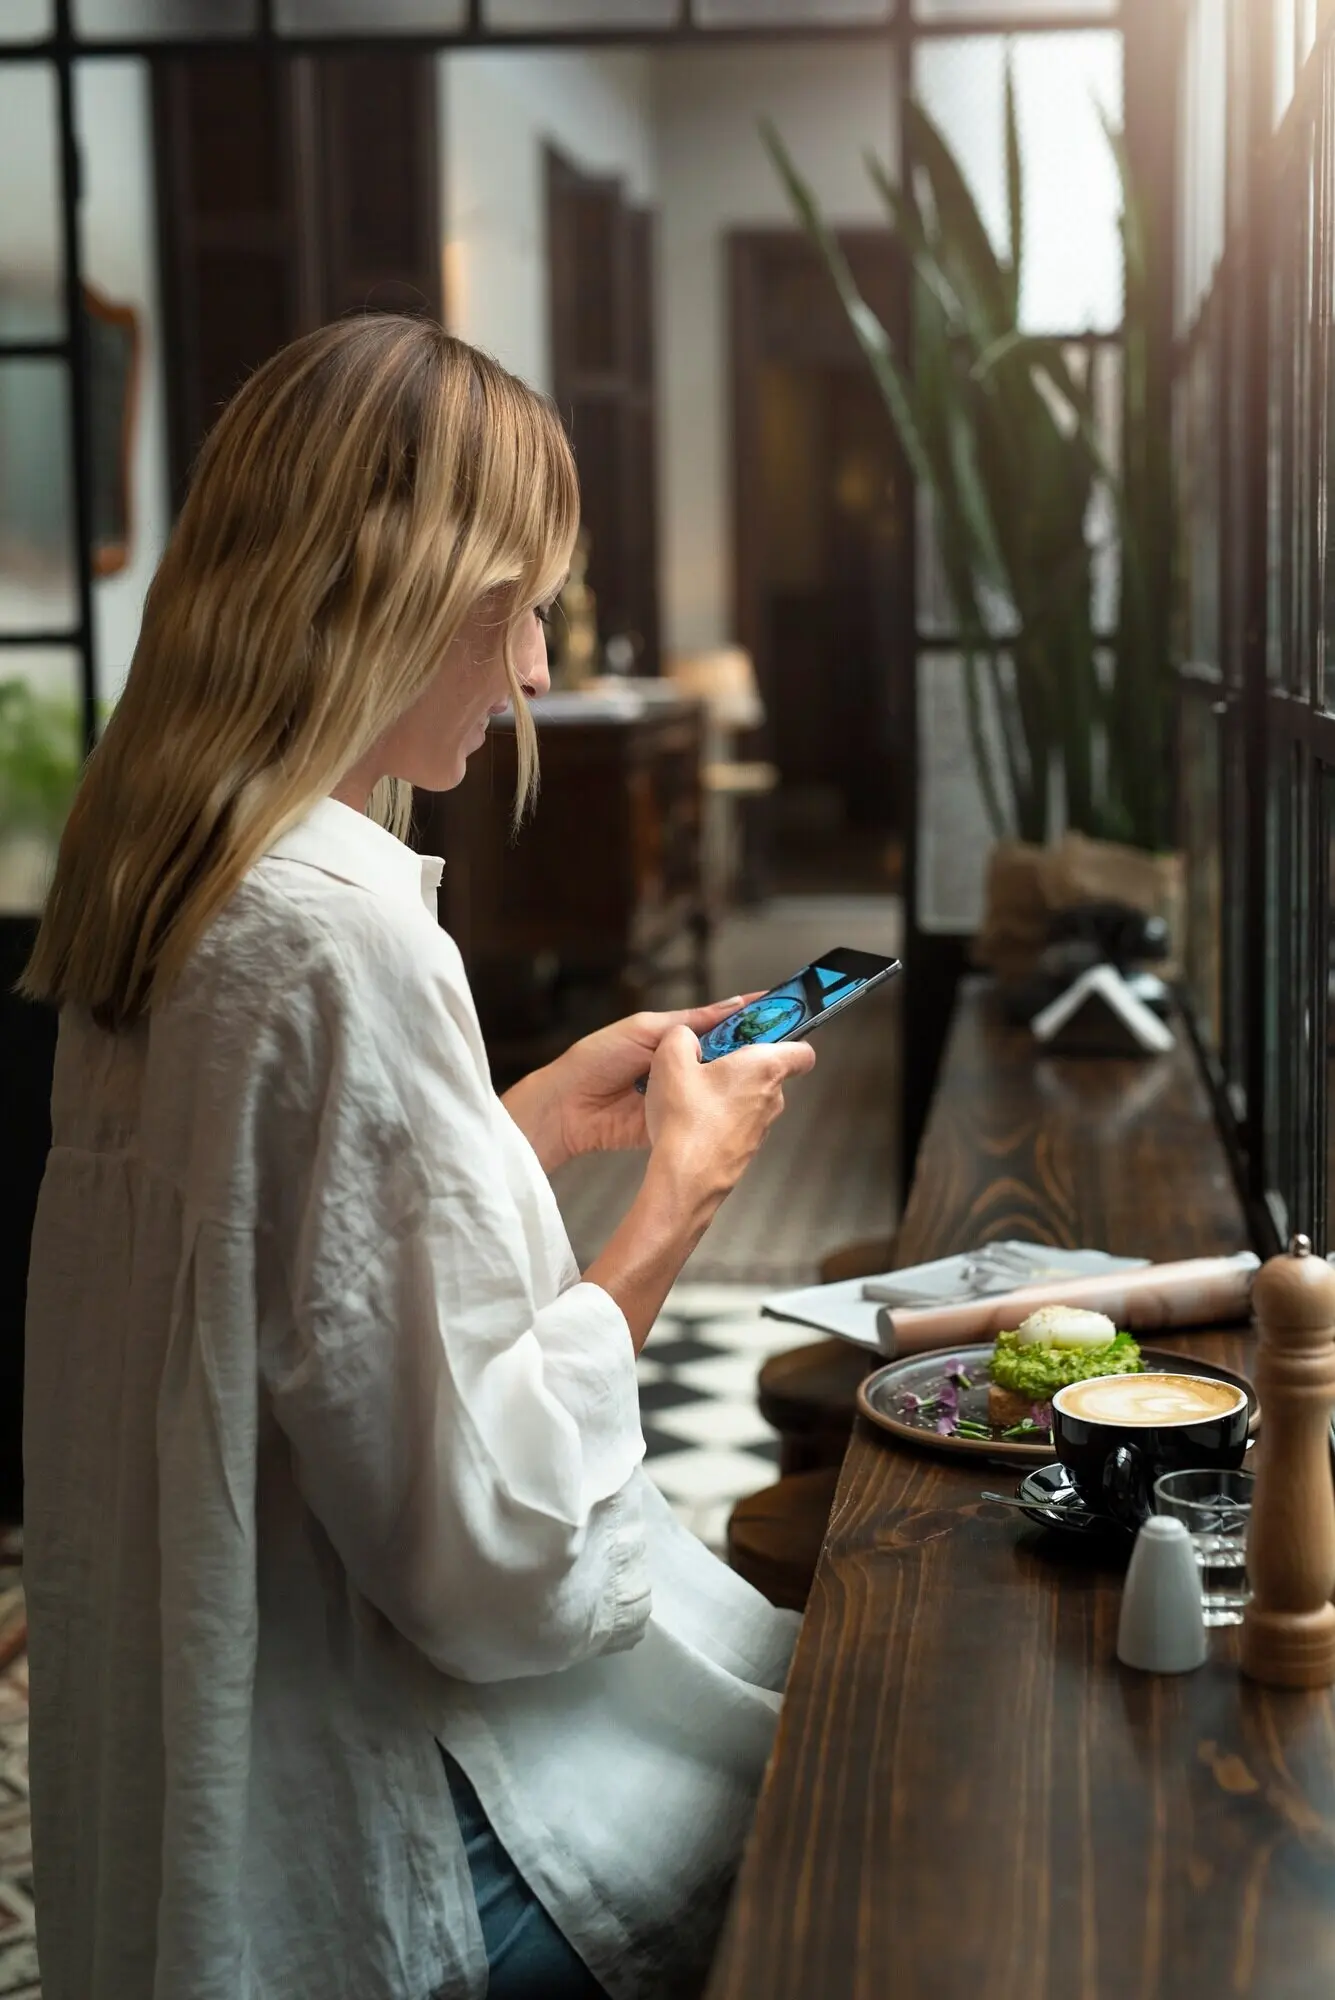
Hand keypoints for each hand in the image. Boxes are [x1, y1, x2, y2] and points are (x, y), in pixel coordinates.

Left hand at [501, 994, 761, 1170]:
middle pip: (722, 1059)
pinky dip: (715, 1112)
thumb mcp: (645, 1028)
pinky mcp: (672, 1124)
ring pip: (715, 1089)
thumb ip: (689, 1022)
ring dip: (733, 1085)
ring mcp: (677, 1097)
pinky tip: (736, 1107)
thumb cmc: (596, 1059)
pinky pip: (699, 1116)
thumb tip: (730, 1006)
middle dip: (747, 1056)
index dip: (747, 1020)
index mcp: (672, 1038)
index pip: (719, 1025)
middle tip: (778, 1049)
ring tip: (763, 1076)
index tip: (781, 1011)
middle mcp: (679, 1067)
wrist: (566, 1107)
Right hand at [642, 1021, 815, 1206]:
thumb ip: (681, 1036)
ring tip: (691, 1096)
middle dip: (739, 1064)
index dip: (787, 1040)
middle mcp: (771, 1098)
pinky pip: (736, 1123)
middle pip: (767, 1071)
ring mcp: (761, 1127)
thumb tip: (685, 1036)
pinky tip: (690, 1122)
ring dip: (726, 1094)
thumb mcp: (671, 1060)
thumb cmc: (687, 1120)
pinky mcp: (746, 1149)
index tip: (766, 1034)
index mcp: (764, 1068)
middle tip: (707, 1063)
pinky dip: (718, 1119)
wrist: (685, 1177)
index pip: (803, 1051)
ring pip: (749, 1099)